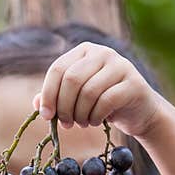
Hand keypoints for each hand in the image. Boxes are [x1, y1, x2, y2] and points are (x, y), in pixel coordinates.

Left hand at [32, 41, 164, 138]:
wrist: (138, 111)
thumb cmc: (102, 103)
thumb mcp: (76, 98)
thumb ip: (56, 98)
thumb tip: (36, 104)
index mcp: (84, 51)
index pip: (58, 69)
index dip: (48, 94)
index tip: (47, 116)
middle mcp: (103, 52)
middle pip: (71, 80)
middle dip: (64, 107)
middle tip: (66, 124)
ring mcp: (120, 65)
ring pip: (88, 92)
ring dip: (80, 114)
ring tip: (82, 123)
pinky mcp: (133, 83)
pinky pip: (106, 101)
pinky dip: (95, 116)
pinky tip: (95, 121)